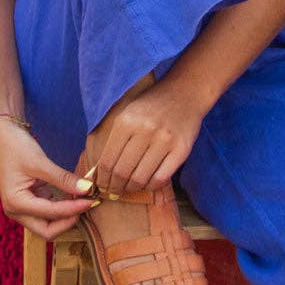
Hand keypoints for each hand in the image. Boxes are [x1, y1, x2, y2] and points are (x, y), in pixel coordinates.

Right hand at [0, 122, 94, 240]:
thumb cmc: (13, 146)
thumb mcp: (40, 162)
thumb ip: (63, 179)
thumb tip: (86, 188)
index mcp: (15, 204)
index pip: (51, 214)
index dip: (73, 209)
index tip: (91, 200)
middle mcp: (17, 211)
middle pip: (47, 230)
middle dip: (68, 221)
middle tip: (87, 205)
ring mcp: (23, 207)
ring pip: (48, 223)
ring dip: (66, 215)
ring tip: (84, 200)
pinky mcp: (29, 200)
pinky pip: (48, 211)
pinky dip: (62, 206)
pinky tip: (74, 195)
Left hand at [86, 79, 206, 196]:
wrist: (185, 92)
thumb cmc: (152, 105)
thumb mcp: (128, 114)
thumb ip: (113, 140)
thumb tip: (99, 172)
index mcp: (126, 122)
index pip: (107, 161)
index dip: (102, 179)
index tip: (101, 186)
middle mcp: (144, 130)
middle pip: (122, 172)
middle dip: (114, 187)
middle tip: (114, 192)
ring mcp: (164, 140)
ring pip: (140, 178)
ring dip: (131, 189)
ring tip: (129, 188)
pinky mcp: (181, 150)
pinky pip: (160, 179)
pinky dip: (150, 186)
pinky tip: (147, 182)